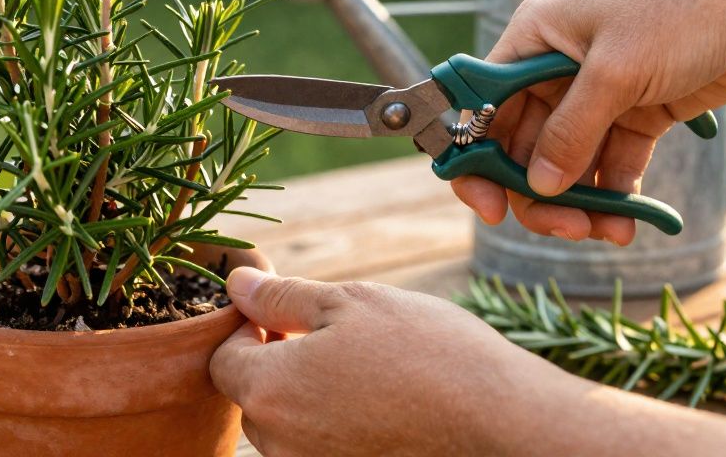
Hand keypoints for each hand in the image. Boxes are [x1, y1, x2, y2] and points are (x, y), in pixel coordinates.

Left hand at [209, 267, 576, 455]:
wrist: (503, 423)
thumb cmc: (428, 353)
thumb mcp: (351, 302)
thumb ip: (282, 296)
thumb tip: (236, 285)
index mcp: (270, 389)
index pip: (223, 360)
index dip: (251, 329)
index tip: (292, 316)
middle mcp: (280, 444)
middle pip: (255, 397)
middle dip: (282, 365)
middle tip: (339, 340)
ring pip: (290, 428)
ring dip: (313, 398)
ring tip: (372, 374)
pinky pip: (323, 450)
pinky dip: (342, 429)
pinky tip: (387, 407)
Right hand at [452, 0, 725, 244]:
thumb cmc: (683, 13)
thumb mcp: (617, 71)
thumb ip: (572, 131)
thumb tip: (538, 187)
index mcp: (534, 38)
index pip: (482, 105)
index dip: (476, 158)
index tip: (489, 205)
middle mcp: (556, 68)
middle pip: (523, 146)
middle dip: (538, 192)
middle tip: (565, 228)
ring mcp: (596, 94)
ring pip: (566, 164)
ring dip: (578, 203)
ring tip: (604, 231)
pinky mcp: (635, 115)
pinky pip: (609, 167)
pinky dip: (613, 197)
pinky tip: (627, 223)